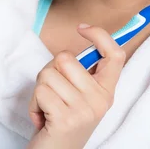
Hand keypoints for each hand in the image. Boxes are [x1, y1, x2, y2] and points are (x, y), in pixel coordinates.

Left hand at [26, 23, 126, 148]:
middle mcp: (101, 99)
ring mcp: (85, 109)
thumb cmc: (63, 121)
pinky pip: (41, 91)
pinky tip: (42, 119)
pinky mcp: (66, 118)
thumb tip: (84, 37)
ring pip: (48, 73)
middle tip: (53, 93)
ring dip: (39, 91)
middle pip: (65, 58)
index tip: (82, 28)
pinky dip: (34, 105)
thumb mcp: (80, 97)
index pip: (115, 54)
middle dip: (49, 72)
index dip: (100, 35)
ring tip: (48, 108)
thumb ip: (82, 73)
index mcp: (107, 90)